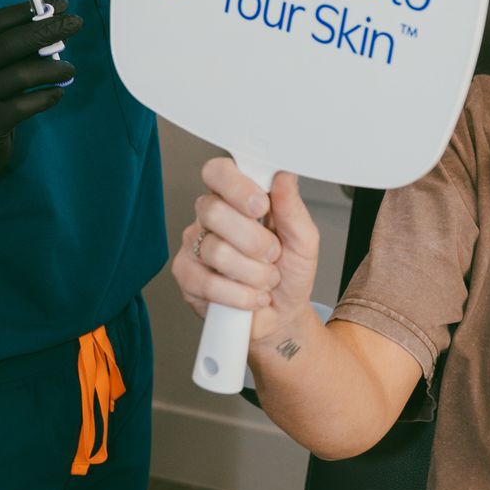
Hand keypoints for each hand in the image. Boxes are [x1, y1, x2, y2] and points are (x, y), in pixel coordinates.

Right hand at [0, 0, 80, 192]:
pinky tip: (56, 94)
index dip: (32, 9)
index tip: (60, 4)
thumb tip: (55, 26)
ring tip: (69, 69)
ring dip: (54, 67)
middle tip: (76, 24)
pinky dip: (48, 96)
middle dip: (49, 29)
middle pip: (13, 42)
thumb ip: (13, 51)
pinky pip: (28, 104)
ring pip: (24, 73)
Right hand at [172, 158, 321, 358]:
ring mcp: (194, 245)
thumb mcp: (303, 241)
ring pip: (215, 250)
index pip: (219, 172)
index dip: (236, 186)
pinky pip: (208, 282)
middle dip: (254, 241)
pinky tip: (251, 296)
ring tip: (265, 279)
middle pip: (214, 211)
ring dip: (253, 273)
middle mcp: (211, 217)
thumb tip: (284, 175)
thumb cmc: (289, 275)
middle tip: (272, 254)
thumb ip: (292, 208)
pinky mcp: (186, 275)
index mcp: (237, 199)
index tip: (260, 206)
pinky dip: (239, 295)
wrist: (281, 317)